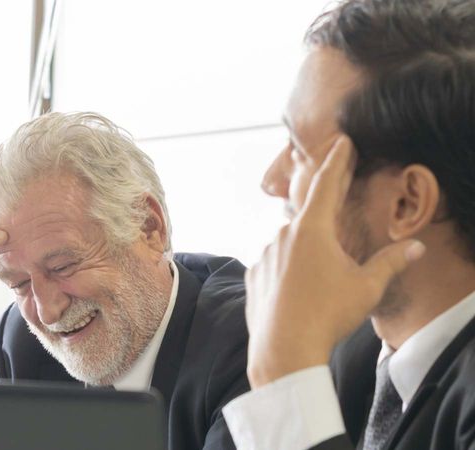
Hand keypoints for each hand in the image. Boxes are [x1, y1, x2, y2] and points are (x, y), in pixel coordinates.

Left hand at [245, 136, 425, 387]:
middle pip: (309, 218)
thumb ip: (390, 263)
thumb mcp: (365, 288)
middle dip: (324, 219)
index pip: (328, 184)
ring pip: (289, 245)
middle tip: (336, 230)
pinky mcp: (253, 275)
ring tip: (318, 283)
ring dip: (305, 254)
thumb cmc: (327, 315)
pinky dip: (285, 271)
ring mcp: (264, 255)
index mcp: (312, 230)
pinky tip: (296, 291)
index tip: (341, 141)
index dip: (337, 161)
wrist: (283, 349)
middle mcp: (283, 236)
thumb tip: (416, 247)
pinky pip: (273, 265)